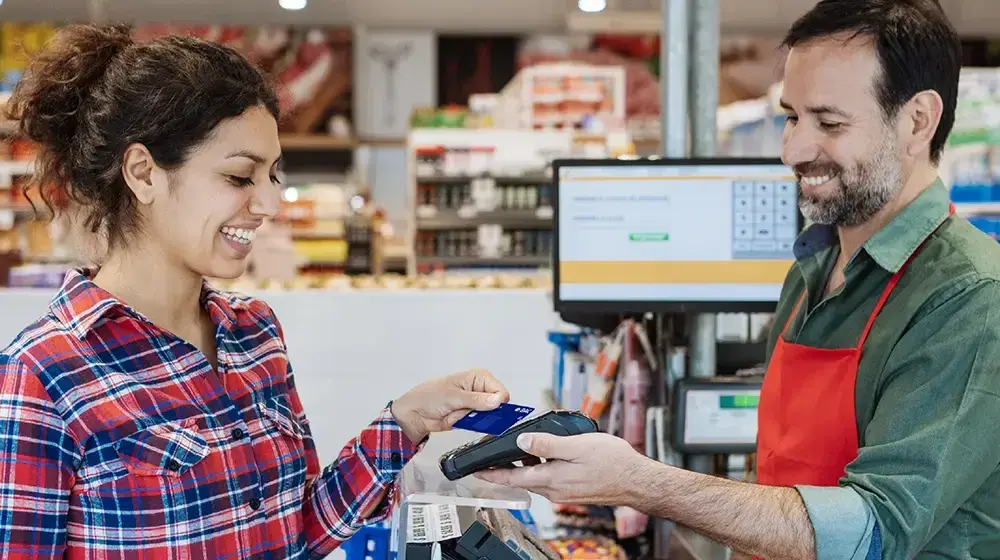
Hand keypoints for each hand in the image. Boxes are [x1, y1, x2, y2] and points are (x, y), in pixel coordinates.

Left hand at [391, 368, 509, 442]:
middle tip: (468, 411)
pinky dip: (468, 424)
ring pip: (488, 416)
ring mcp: (475, 404)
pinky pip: (479, 424)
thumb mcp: (453, 396)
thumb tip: (496, 401)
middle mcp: (478, 389)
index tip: (488, 409)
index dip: (497, 401)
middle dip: (482, 412)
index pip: (499, 390)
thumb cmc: (428, 397)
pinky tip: (455, 419)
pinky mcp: (470, 417)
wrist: (415, 414)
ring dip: (472, 419)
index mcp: (477, 377)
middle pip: (496, 405)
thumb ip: (476, 400)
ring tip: (457, 413)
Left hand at [475, 432, 647, 505]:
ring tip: (521, 446)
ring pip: (536, 477)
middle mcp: (554, 490)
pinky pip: (549, 478)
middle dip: (505, 466)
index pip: (512, 477)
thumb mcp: (577, 446)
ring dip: (526, 464)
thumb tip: (521, 441)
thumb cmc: (613, 462)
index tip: (476, 469)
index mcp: (551, 479)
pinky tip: (548, 453)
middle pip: (521, 477)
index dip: (491, 473)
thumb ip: (548, 444)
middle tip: (493, 453)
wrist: (636, 481)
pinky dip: (542, 466)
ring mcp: (563, 491)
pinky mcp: (572, 489)